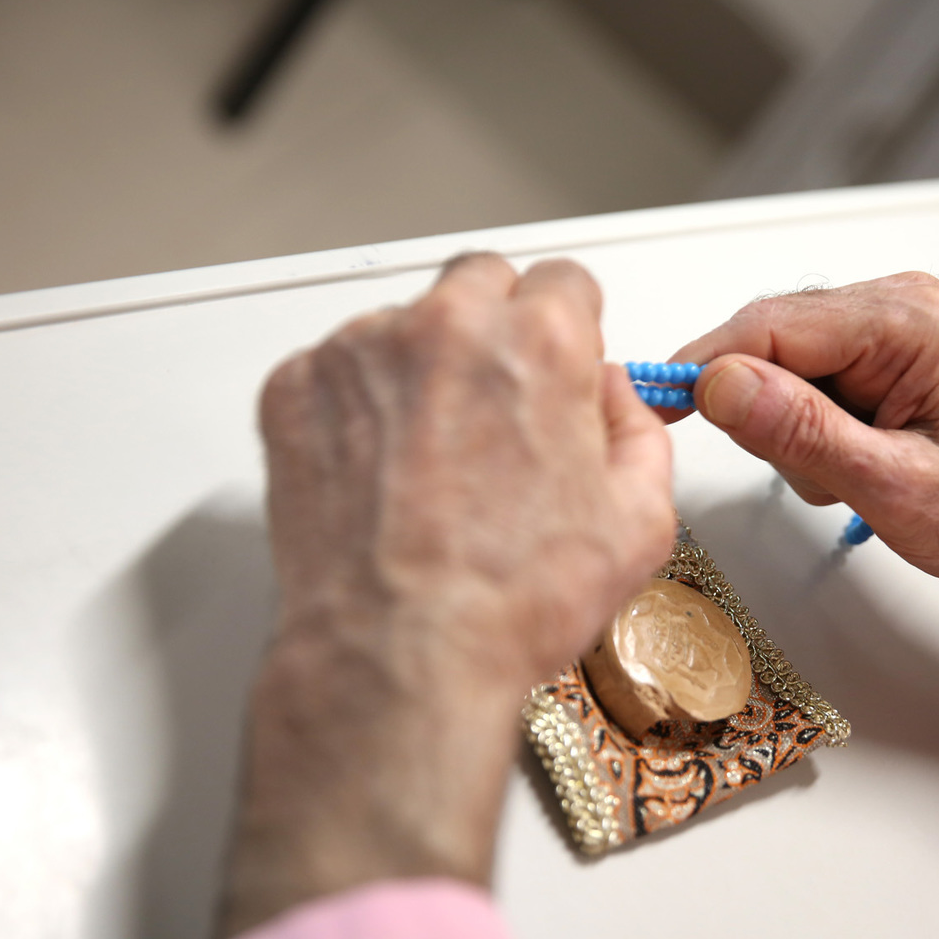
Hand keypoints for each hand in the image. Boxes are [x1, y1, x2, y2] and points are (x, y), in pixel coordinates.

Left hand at [221, 254, 673, 937]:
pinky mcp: (296, 388)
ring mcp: (361, 351)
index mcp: (541, 341)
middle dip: (496, 332)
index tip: (557, 370)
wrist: (397, 656)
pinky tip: (381, 474)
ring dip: (423, 369)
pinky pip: (338, 370)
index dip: (570, 332)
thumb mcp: (640, 524)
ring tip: (431, 462)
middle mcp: (448, 325)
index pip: (565, 282)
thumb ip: (641, 432)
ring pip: (404, 325)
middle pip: (480, 284)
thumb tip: (615, 398)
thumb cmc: (508, 602)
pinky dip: (358, 407)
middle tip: (496, 411)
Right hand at [669, 272, 938, 738]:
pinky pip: (815, 380)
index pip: (770, 323)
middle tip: (800, 469)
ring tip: (848, 474)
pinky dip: (814, 429)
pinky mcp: (891, 360)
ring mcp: (898, 331)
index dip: (705, 365)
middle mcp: (903, 308)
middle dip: (762, 408)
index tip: (659, 402)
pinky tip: (854, 463)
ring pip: (788, 362)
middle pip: (774, 337)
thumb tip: (724, 385)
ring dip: (792, 426)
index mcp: (909, 320)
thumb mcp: (891, 485)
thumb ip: (801, 432)